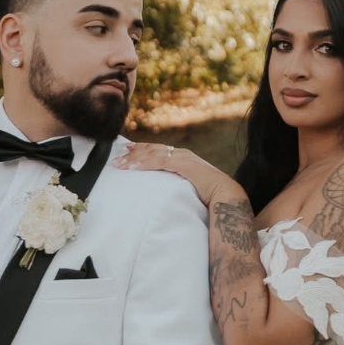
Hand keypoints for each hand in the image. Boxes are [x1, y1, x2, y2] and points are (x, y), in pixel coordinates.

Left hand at [116, 139, 241, 209]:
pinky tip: (133, 167)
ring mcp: (183, 157)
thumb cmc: (211, 195)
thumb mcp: (191, 187)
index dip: (142, 150)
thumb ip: (180, 185)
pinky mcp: (184, 164)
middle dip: (133, 152)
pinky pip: (160, 162)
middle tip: (117, 157)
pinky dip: (145, 163)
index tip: (127, 151)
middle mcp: (182, 154)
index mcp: (184, 157)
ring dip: (135, 158)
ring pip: (153, 154)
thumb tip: (168, 194)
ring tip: (120, 164)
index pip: (158, 150)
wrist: (226, 195)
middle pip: (152, 149)